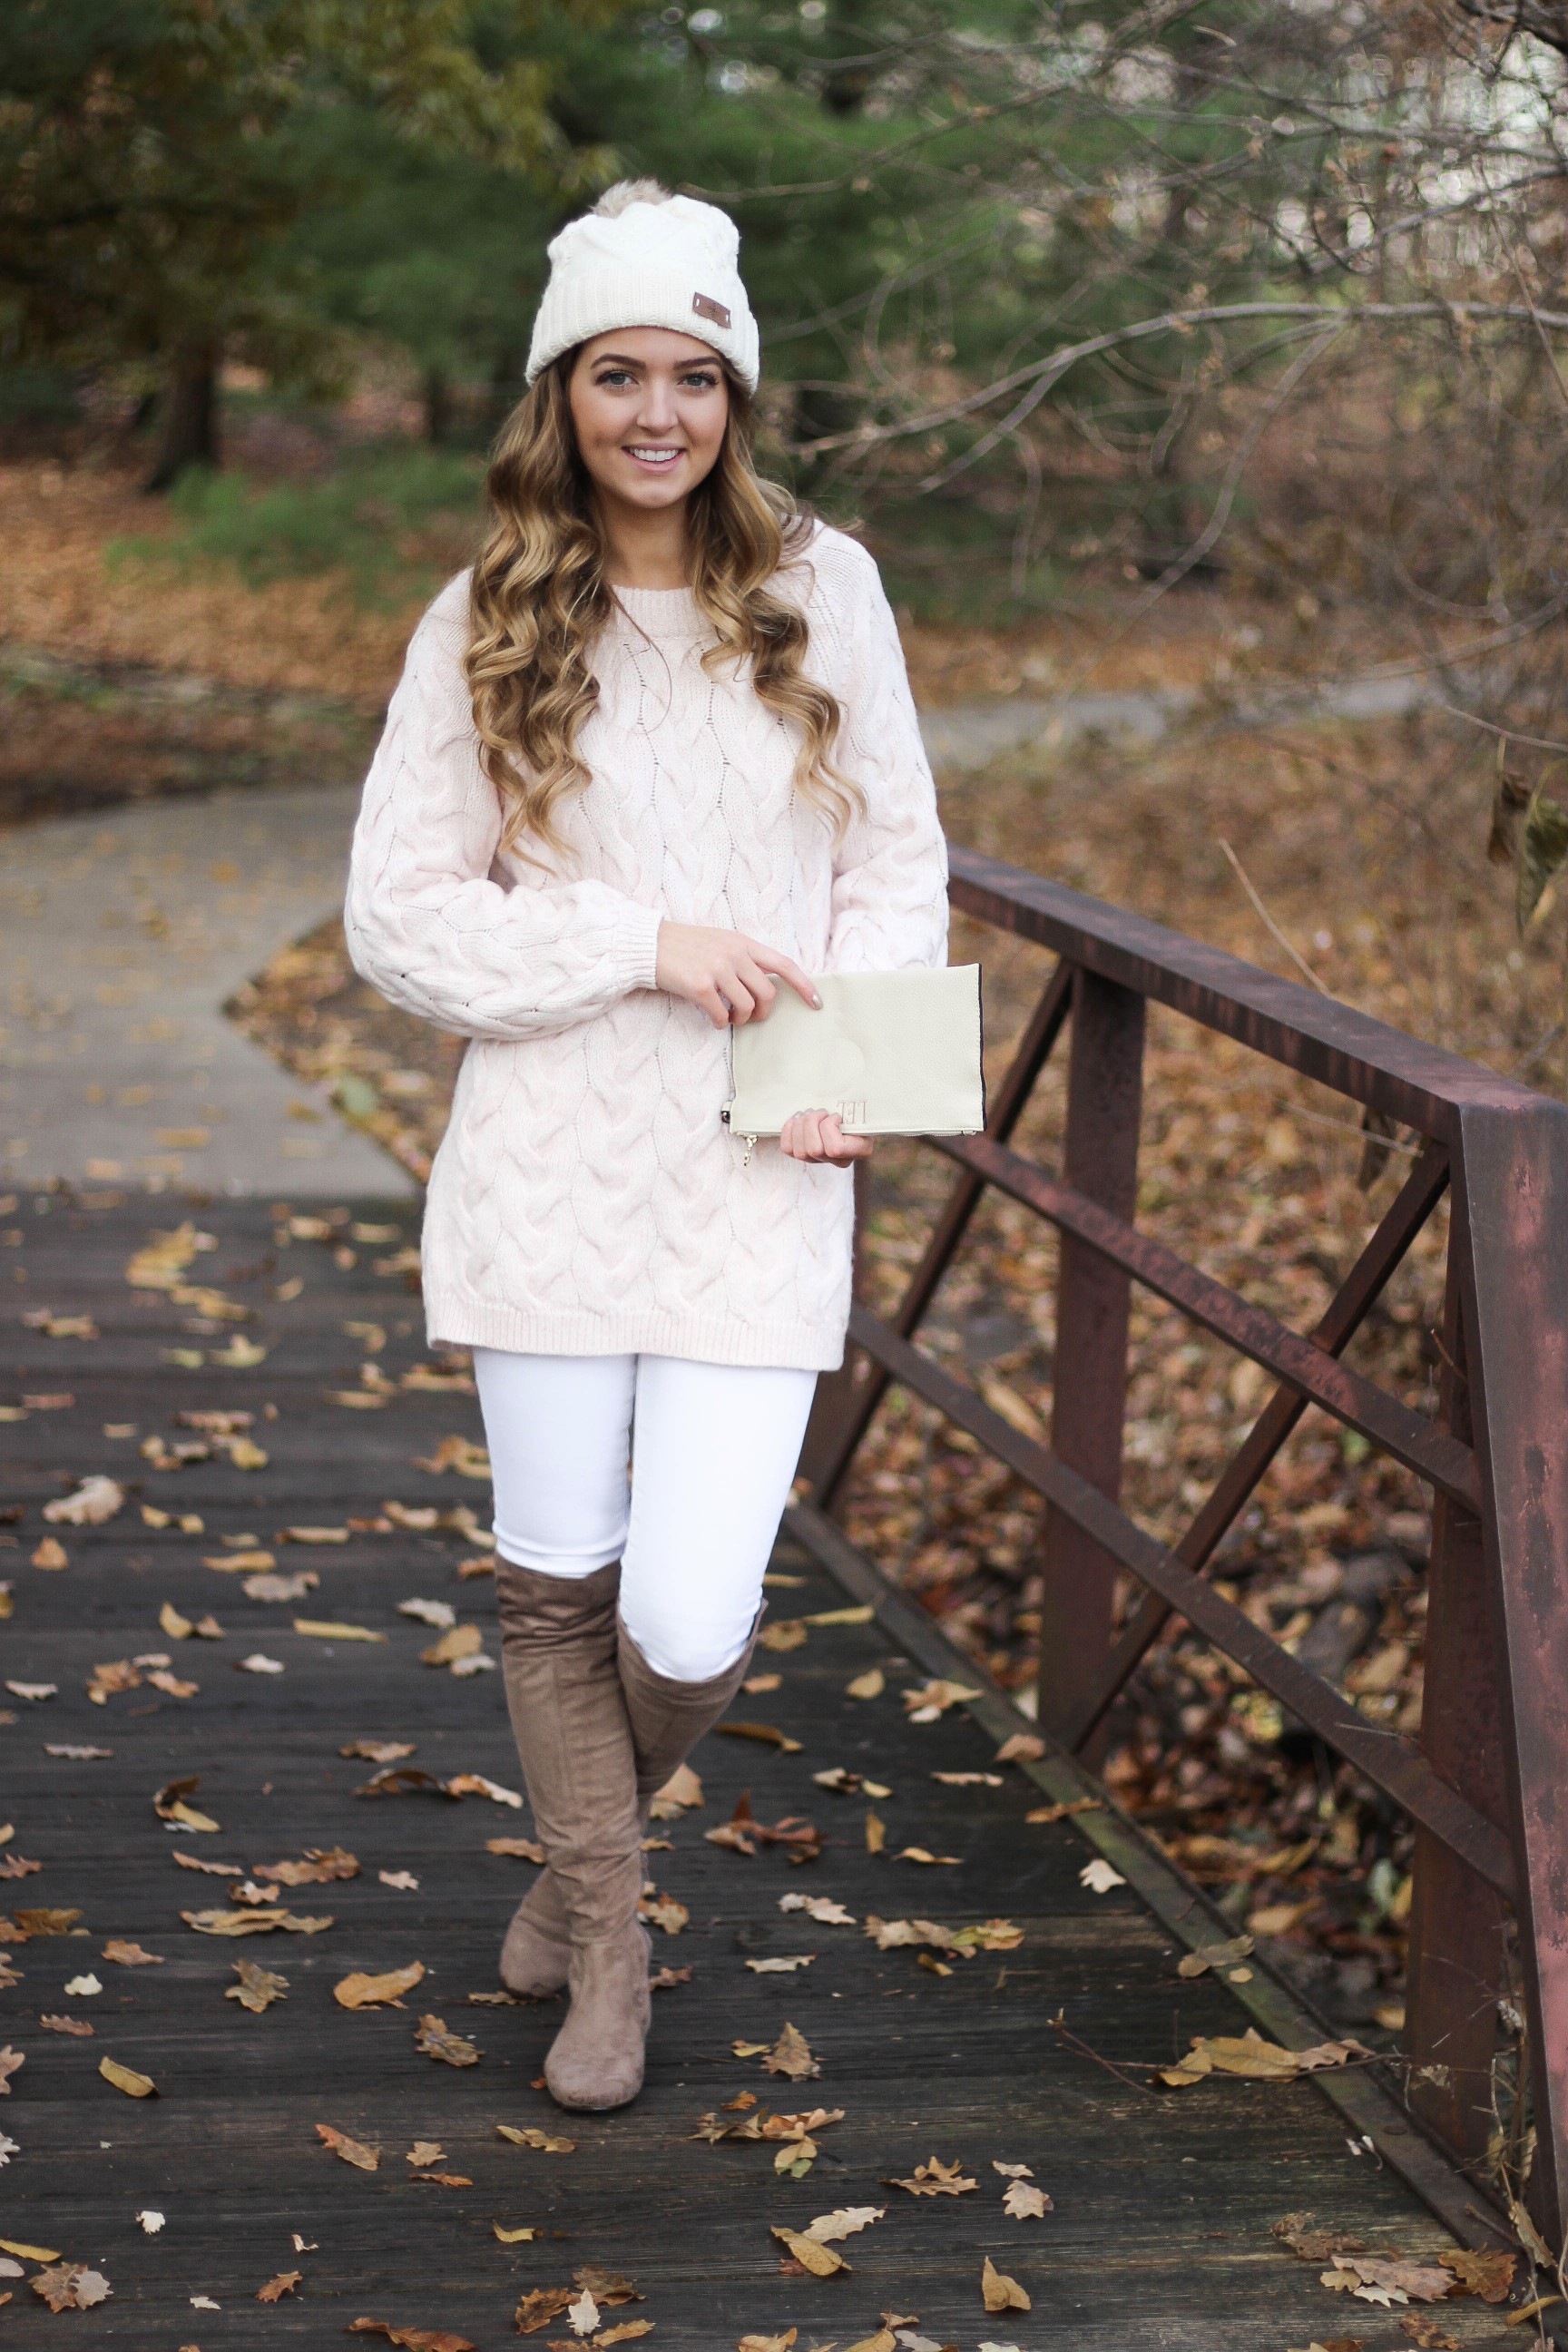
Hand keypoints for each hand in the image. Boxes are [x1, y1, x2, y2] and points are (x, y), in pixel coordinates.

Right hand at [654, 921, 818, 1029]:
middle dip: (763, 1011)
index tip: (816, 1003)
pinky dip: (719, 1022)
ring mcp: (718, 969)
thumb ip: (743, 957)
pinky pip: (721, 1014)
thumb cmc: (685, 946)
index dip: (804, 985)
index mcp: (743, 942)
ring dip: (740, 1019)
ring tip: (728, 1018)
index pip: (784, 964)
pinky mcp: (700, 985)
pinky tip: (713, 1019)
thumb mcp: (720, 941)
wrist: (649, 943)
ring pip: (746, 1006)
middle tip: (751, 1017)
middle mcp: (734, 953)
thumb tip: (764, 986)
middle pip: (768, 992)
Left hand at [780, 1110, 871, 1166]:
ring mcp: (821, 1160)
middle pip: (814, 1150)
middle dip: (812, 1123)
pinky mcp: (805, 1155)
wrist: (851, 1108)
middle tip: (820, 1111)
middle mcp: (840, 1160)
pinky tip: (797, 1119)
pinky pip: (788, 1149)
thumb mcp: (863, 1104)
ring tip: (808, 1113)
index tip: (836, 1115)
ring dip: (801, 1126)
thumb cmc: (858, 1105)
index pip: (835, 1148)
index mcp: (860, 1149)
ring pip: (800, 1152)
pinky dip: (789, 1131)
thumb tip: (850, 1096)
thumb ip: (857, 1106)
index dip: (829, 1127)